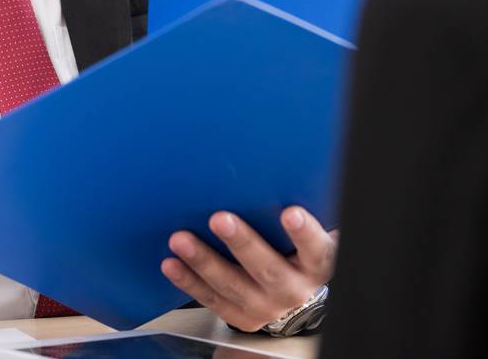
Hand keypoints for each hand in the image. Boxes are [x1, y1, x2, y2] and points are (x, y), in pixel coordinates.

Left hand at [161, 206, 336, 332]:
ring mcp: (267, 307)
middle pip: (268, 269)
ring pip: (233, 285)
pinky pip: (212, 299)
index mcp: (316, 264)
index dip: (304, 233)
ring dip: (204, 261)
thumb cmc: (296, 247)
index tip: (290, 212)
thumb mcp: (307, 230)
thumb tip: (275, 171)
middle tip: (219, 219)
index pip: (316, 248)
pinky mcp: (242, 317)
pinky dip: (189, 282)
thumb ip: (296, 207)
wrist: (293, 289)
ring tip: (181, 239)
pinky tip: (171, 264)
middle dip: (242, 243)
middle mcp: (294, 289)